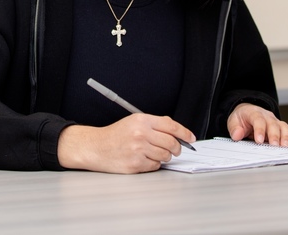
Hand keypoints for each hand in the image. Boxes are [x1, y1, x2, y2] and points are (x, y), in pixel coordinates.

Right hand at [58, 114, 195, 173]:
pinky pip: (155, 166)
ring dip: (164, 157)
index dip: (185, 133)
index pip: (171, 126)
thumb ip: (155, 124)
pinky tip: (143, 159)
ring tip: (153, 153)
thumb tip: (177, 132)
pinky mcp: (136, 164)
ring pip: (165, 156)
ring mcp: (138, 150)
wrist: (96, 147)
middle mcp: (140, 134)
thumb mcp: (133, 122)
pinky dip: (153, 165)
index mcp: (141, 120)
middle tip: (175, 150)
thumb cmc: (115, 135)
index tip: (191, 138)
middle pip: (172, 143)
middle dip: (177, 148)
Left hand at [227, 103, 287, 146]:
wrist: (248, 112)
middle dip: (274, 135)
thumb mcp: (233, 121)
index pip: (258, 120)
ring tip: (286, 146)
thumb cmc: (242, 118)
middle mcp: (267, 116)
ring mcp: (275, 121)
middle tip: (274, 145)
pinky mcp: (281, 127)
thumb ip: (235, 128)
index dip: (259, 130)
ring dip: (286, 137)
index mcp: (254, 113)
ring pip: (283, 127)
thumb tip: (237, 135)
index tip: (259, 140)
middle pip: (272, 124)